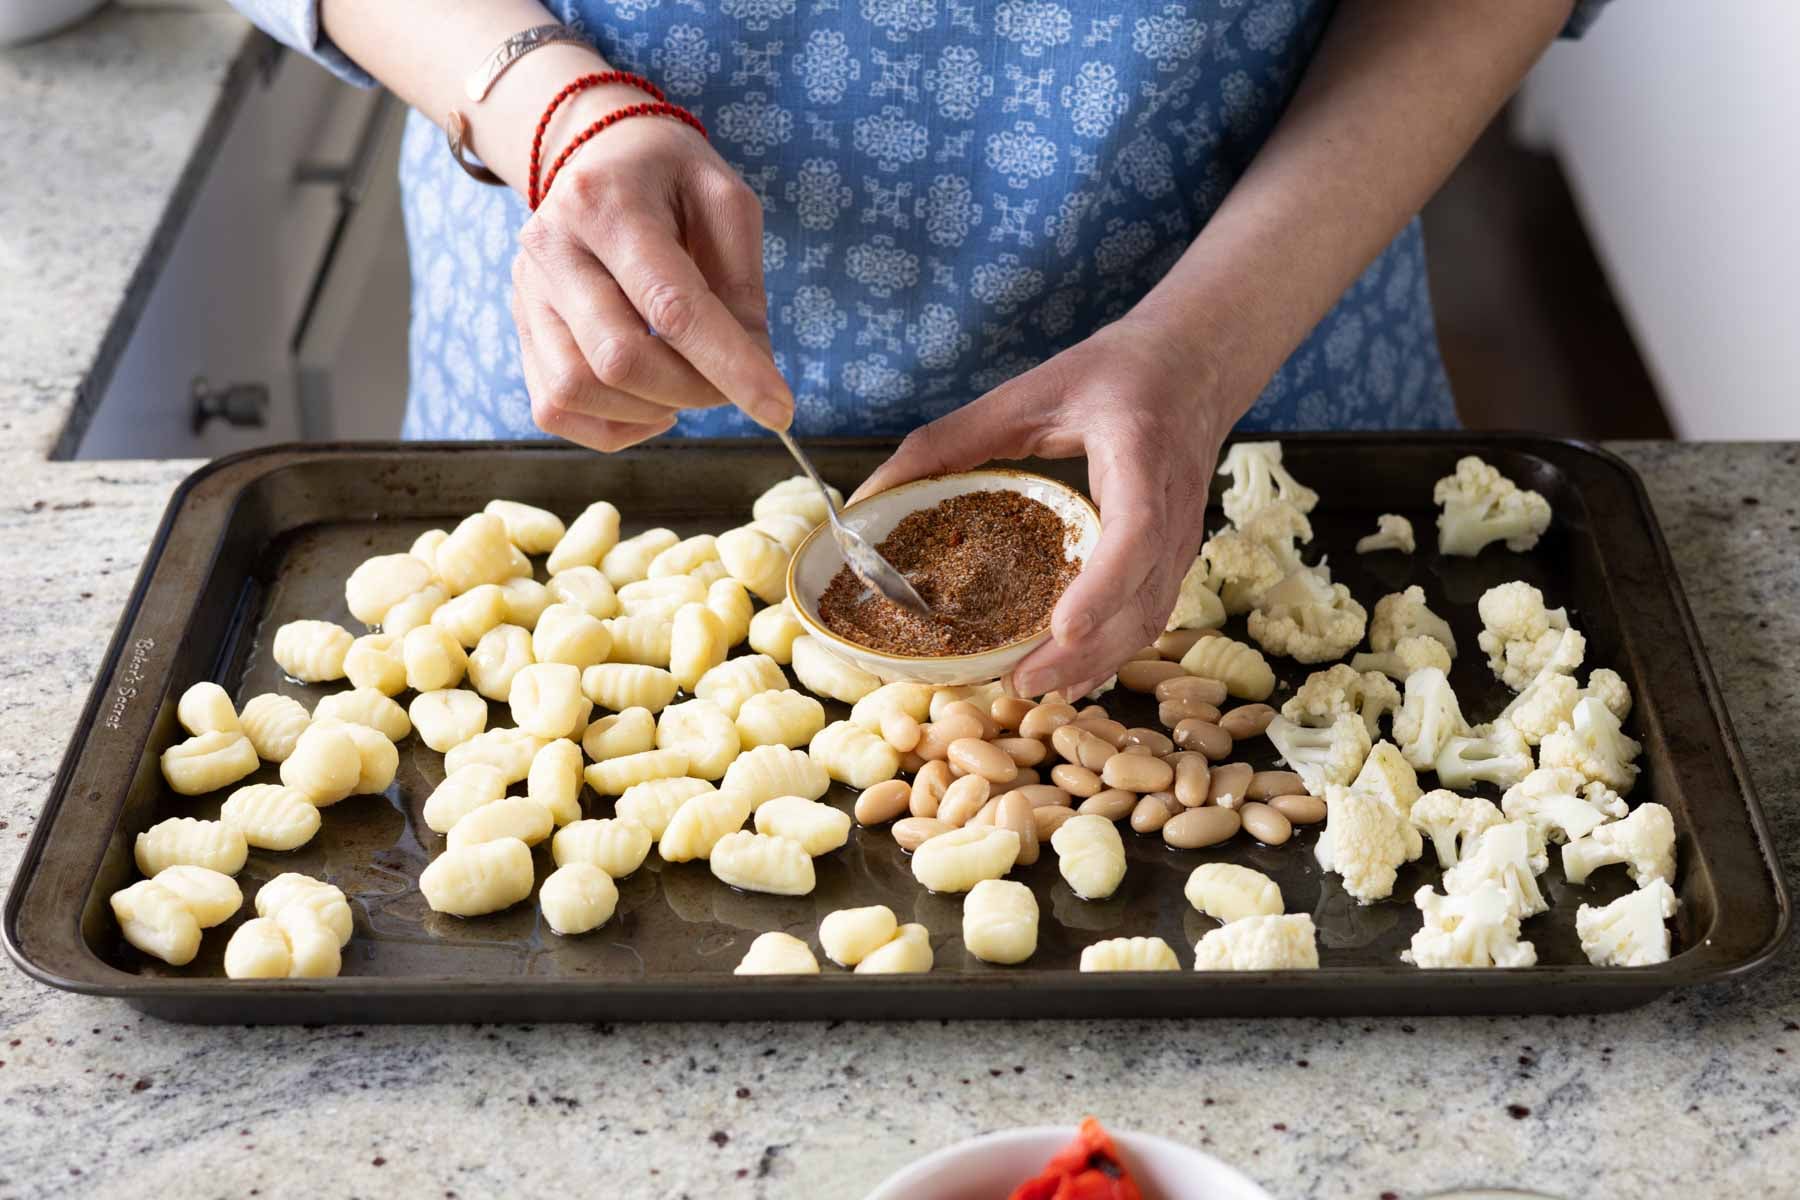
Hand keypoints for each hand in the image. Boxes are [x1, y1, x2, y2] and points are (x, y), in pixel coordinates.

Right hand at [511, 103, 792, 449]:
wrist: (595, 152)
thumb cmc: (670, 178)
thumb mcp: (726, 202)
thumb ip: (742, 283)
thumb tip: (752, 366)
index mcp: (607, 203)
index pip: (670, 306)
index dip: (729, 366)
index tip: (779, 409)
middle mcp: (552, 248)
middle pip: (618, 359)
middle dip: (692, 391)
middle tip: (732, 385)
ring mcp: (528, 292)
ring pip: (576, 391)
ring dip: (650, 410)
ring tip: (689, 385)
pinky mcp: (521, 327)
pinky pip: (553, 408)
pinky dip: (613, 426)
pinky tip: (651, 404)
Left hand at [852, 317, 1238, 698]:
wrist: (1196, 361)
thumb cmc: (1113, 373)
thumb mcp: (1027, 393)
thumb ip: (948, 441)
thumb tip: (870, 495)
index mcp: (1140, 452)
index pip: (1136, 530)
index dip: (1102, 586)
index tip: (1061, 629)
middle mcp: (1173, 503)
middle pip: (1143, 596)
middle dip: (1087, 650)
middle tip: (1019, 681)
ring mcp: (1182, 536)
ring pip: (1150, 617)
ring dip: (1096, 661)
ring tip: (1031, 686)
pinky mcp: (1175, 556)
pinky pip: (1149, 614)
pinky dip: (1110, 650)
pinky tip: (1066, 674)